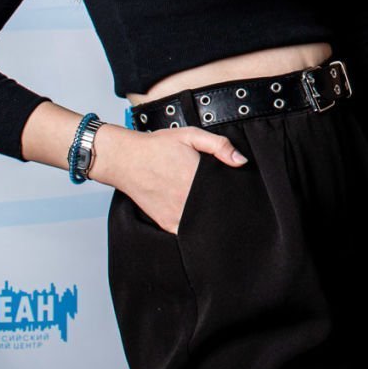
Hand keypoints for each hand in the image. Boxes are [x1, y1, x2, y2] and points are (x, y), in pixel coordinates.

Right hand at [94, 124, 247, 232]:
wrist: (125, 159)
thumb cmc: (157, 146)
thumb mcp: (191, 135)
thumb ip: (219, 145)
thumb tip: (241, 161)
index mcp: (196, 179)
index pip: (227, 193)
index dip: (237, 193)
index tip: (242, 192)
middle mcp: (187, 200)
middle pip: (217, 210)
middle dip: (226, 206)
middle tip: (229, 201)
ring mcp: (177, 215)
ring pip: (204, 224)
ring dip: (212, 219)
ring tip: (215, 210)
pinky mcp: (167, 223)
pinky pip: (187, 232)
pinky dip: (195, 228)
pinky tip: (199, 218)